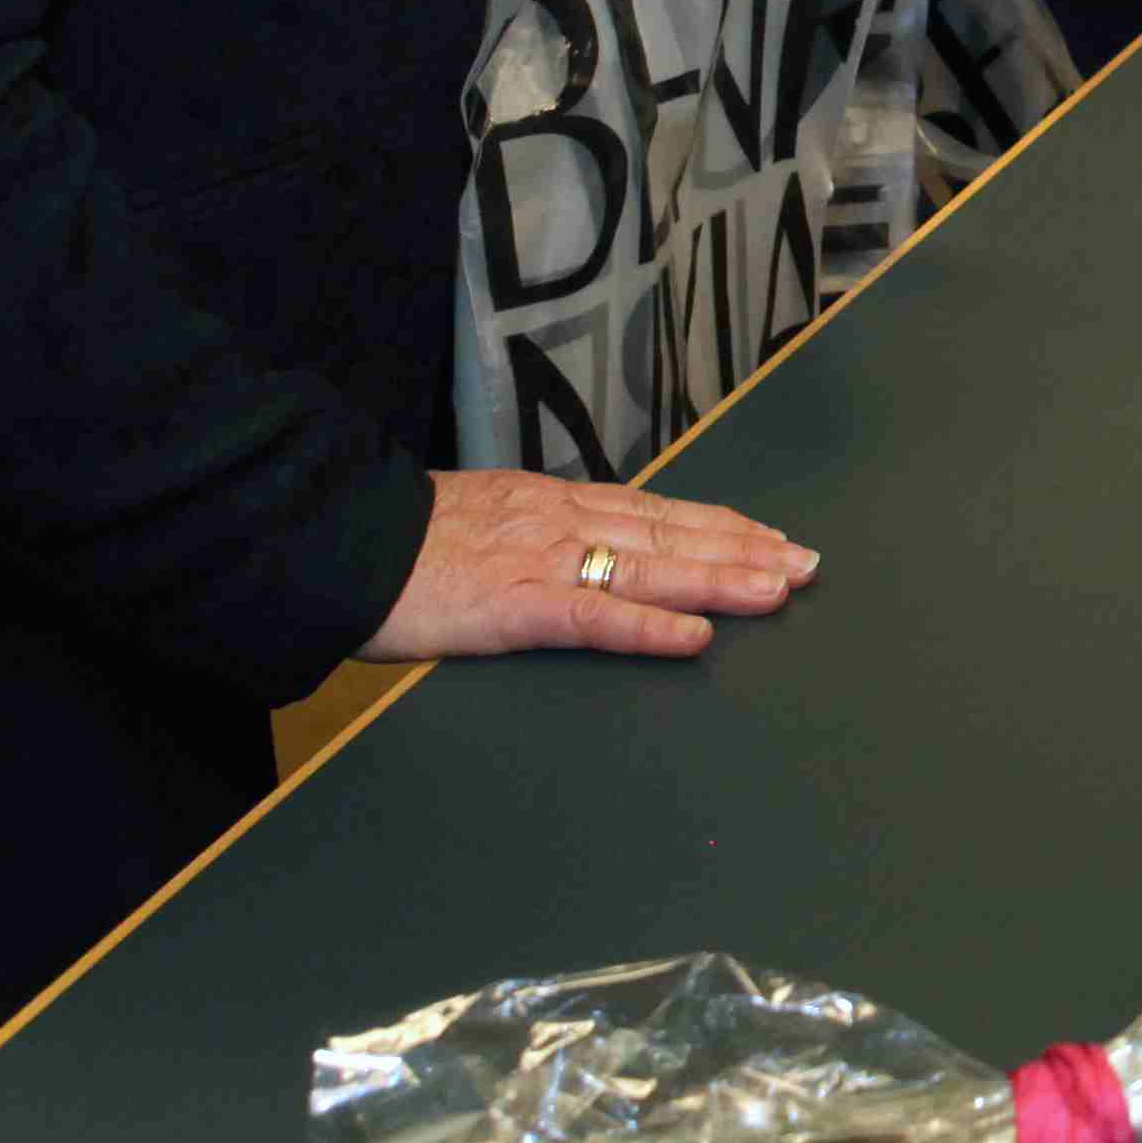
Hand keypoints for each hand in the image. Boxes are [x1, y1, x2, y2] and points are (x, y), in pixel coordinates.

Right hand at [362, 466, 817, 661]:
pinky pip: (595, 619)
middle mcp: (561, 522)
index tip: (769, 534)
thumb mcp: (482, 518)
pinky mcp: (516, 607)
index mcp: (553, 503)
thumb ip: (535, 532)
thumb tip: (578, 552)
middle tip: (805, 563)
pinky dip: (649, 629)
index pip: (655, 511)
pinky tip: (696, 639)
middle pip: (671, 535)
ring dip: (721, 579)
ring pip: (651, 569)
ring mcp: (542, 562)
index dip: (717, 523)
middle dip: (743, 549)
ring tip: (779, 588)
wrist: (336, 538)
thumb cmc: (399, 541)